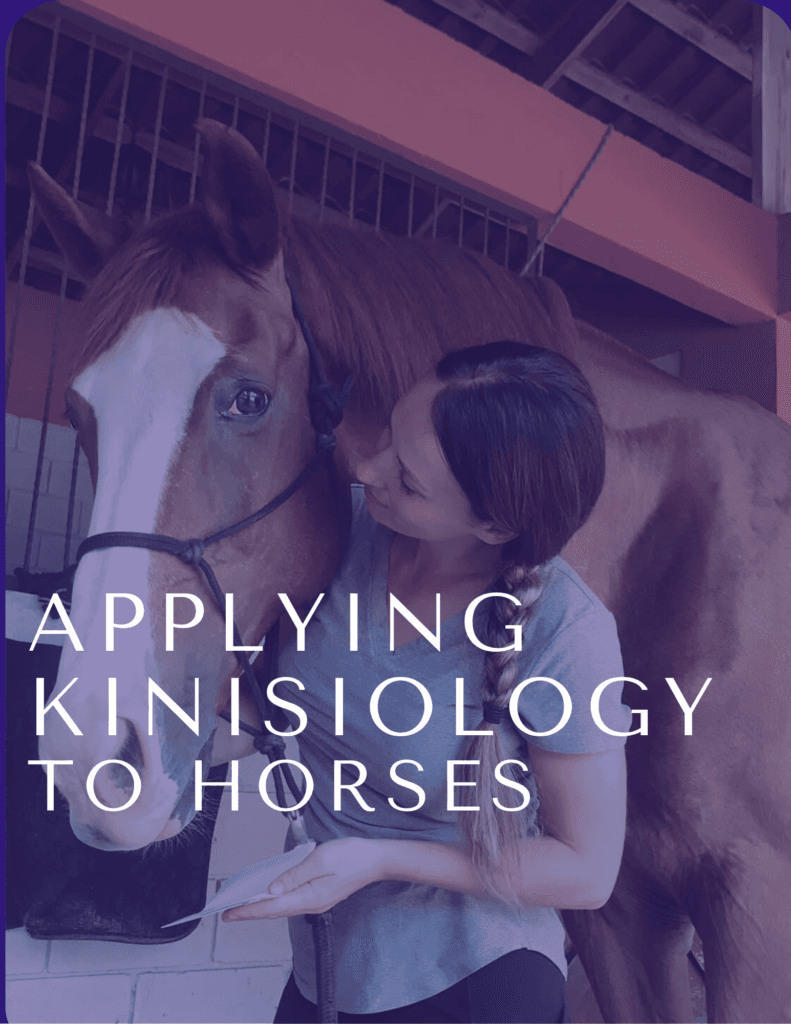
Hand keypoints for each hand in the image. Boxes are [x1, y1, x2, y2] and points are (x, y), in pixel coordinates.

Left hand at [221, 838, 385, 920]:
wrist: (376, 860)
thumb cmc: (351, 857)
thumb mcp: (320, 860)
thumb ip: (295, 874)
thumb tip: (272, 889)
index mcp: (310, 897)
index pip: (271, 907)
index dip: (248, 911)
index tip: (228, 914)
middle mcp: (312, 904)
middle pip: (275, 910)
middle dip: (250, 911)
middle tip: (228, 912)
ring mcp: (317, 901)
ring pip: (283, 907)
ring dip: (262, 906)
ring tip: (243, 904)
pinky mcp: (320, 895)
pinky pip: (292, 900)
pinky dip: (276, 899)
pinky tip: (270, 893)